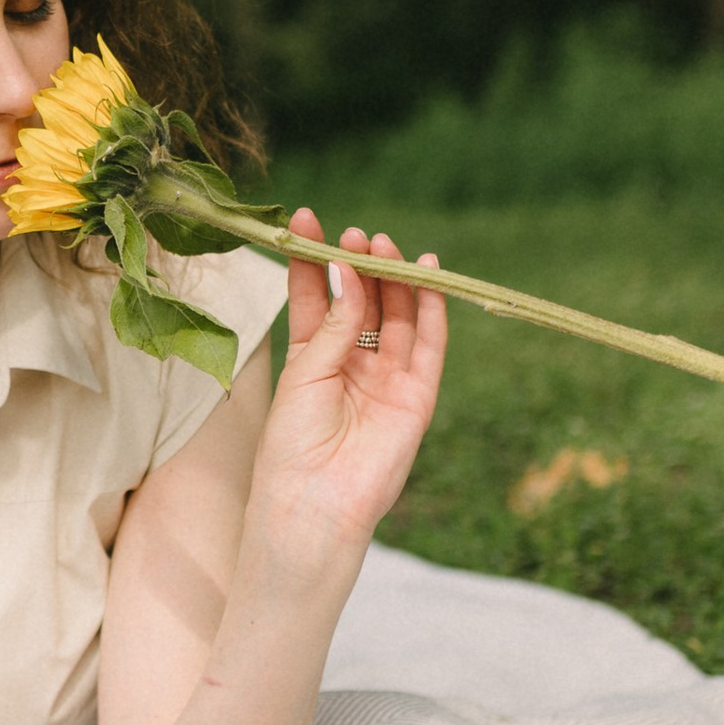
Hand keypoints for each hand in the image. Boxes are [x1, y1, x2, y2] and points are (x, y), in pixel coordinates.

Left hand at [247, 213, 446, 569]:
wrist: (313, 506)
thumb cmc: (291, 447)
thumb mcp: (304, 375)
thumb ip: (334, 326)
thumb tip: (352, 272)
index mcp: (311, 358)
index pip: (315, 296)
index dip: (313, 259)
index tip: (304, 219)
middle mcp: (352, 364)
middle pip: (362, 301)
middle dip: (359, 264)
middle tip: (355, 234)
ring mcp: (386, 380)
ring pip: (398, 317)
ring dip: (393, 279)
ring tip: (383, 244)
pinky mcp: (417, 397)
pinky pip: (429, 346)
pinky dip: (432, 310)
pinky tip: (426, 275)